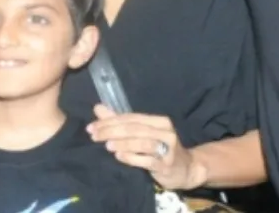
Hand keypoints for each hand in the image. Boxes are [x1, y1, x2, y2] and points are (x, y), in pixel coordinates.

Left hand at [87, 104, 205, 190]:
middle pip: (135, 128)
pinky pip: (148, 160)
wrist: (186, 170)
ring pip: (143, 142)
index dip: (110, 121)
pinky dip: (132, 157)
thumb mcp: (142, 135)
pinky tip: (119, 157)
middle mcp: (165, 131)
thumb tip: (97, 108)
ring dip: (123, 143)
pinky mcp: (167, 164)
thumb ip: (120, 122)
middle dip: (112, 131)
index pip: (130, 118)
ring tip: (106, 145)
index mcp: (158, 121)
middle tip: (94, 136)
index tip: (92, 127)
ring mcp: (168, 148)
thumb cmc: (160, 150)